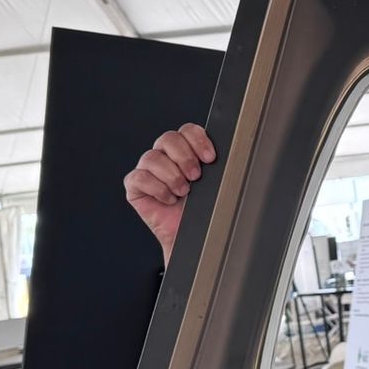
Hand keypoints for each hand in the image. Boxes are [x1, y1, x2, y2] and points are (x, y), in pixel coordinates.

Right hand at [123, 123, 215, 265]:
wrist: (194, 238)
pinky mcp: (135, 186)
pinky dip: (156, 188)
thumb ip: (218, 166)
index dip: (197, 140)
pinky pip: (139, 177)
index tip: (210, 158)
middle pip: (168, 138)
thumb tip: (233, 156)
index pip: (187, 130)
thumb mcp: (216, 185)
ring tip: (183, 191)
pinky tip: (169, 198)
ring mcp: (148, 170)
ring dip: (171, 175)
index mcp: (186, 150)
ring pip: (152, 157)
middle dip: (185, 157)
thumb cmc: (204, 211)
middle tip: (196, 177)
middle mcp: (165, 156)